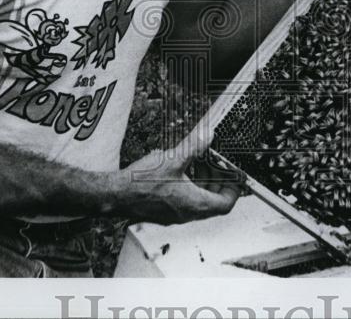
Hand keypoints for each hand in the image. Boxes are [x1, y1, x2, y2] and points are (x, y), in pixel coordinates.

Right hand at [115, 127, 240, 224]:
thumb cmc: (141, 184)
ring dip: (203, 182)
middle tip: (217, 164)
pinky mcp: (164, 211)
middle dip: (218, 181)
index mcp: (194, 204)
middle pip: (213, 202)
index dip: (234, 189)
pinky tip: (181, 169)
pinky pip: (185, 200)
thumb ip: (194, 146)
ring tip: (199, 162)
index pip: (225, 203)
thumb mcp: (173, 159)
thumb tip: (208, 135)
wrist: (116, 195)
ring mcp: (175, 214)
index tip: (235, 175)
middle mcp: (187, 213)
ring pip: (198, 200)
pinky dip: (189, 185)